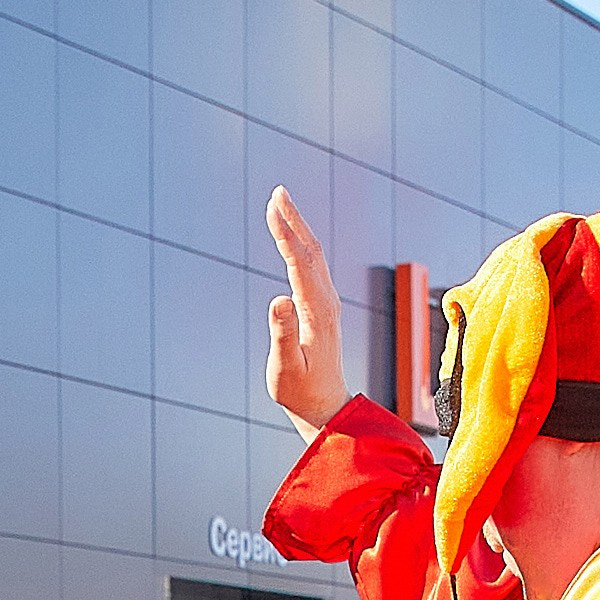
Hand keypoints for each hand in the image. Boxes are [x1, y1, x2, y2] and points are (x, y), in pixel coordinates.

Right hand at [265, 186, 348, 438]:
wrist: (326, 408)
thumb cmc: (301, 393)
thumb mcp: (286, 368)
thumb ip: (283, 334)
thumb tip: (278, 300)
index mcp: (317, 313)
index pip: (301, 264)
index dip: (286, 235)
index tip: (272, 210)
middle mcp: (327, 303)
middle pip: (312, 251)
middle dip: (294, 219)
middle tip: (278, 192)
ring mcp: (328, 304)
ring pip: (315, 256)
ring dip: (299, 227)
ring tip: (281, 204)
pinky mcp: (324, 308)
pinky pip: (313, 267)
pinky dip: (301, 245)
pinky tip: (292, 239)